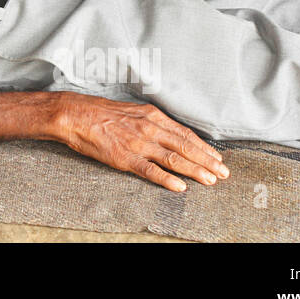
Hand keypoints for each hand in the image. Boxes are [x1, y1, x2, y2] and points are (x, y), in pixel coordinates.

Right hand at [49, 92, 230, 191]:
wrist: (76, 115)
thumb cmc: (101, 113)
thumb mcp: (132, 111)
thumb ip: (151, 121)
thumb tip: (169, 132)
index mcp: (152, 116)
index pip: (185, 133)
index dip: (203, 147)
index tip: (217, 157)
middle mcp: (149, 128)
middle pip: (185, 146)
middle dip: (207, 161)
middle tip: (224, 173)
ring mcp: (138, 144)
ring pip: (174, 159)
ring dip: (195, 171)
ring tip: (211, 181)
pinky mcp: (125, 158)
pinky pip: (150, 171)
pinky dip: (167, 179)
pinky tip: (181, 187)